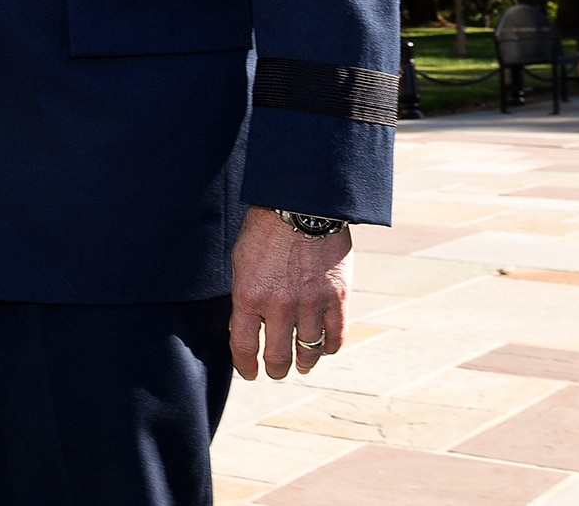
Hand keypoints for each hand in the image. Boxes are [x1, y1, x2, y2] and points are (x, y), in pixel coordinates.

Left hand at [229, 205, 352, 378]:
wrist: (300, 206)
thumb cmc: (265, 231)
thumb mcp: (241, 262)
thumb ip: (245, 296)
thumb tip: (246, 327)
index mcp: (249, 295)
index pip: (244, 346)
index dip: (245, 366)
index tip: (249, 373)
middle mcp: (279, 306)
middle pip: (278, 356)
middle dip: (275, 369)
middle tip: (276, 371)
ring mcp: (310, 304)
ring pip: (309, 351)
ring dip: (304, 362)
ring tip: (302, 364)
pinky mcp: (337, 298)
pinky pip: (335, 337)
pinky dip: (329, 348)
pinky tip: (324, 348)